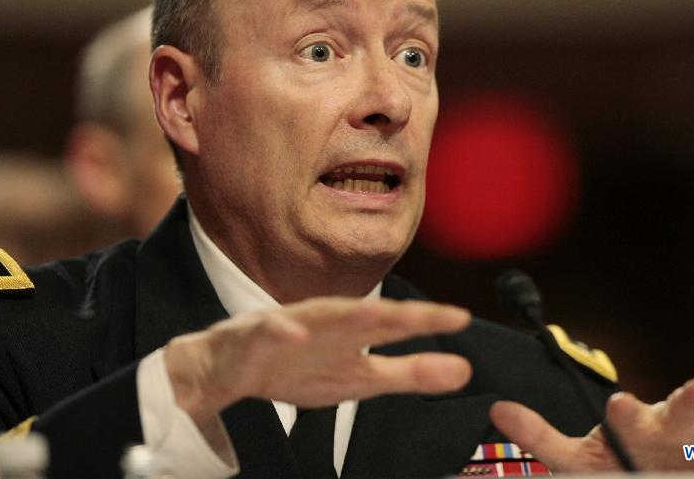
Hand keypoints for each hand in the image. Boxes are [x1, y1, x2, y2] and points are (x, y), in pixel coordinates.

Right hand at [165, 296, 471, 423]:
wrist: (228, 369)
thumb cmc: (298, 366)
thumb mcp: (360, 378)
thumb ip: (410, 373)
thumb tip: (464, 370)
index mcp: (352, 331)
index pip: (395, 324)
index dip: (427, 321)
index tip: (462, 318)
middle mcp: (325, 321)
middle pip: (362, 314)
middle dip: (395, 314)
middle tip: (429, 315)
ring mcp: (289, 326)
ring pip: (317, 316)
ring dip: (343, 314)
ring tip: (372, 315)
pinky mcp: (254, 337)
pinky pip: (266, 332)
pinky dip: (279, 330)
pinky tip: (293, 331)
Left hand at [490, 359, 693, 471]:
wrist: (649, 472)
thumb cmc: (616, 462)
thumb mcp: (576, 458)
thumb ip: (539, 434)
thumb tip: (495, 408)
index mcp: (634, 427)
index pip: (628, 418)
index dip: (625, 414)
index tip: (621, 406)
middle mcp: (671, 424)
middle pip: (680, 408)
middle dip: (688, 398)